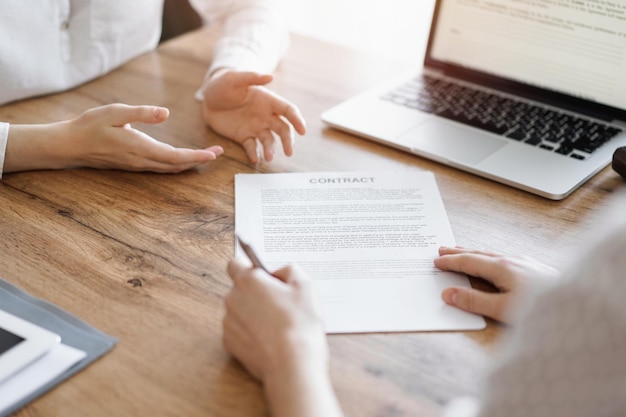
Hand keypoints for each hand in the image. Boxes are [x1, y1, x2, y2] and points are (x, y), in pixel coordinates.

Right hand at [5, 104, 223, 173]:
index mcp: (141, 148)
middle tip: (218, 153)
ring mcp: (138, 165)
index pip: (176, 156)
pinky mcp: (134, 164)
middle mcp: (142, 161)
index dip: (197, 156)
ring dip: (189, 163)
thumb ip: (141, 113)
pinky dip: (177, 164)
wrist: (69, 146)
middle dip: (199, 160)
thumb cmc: (90, 126)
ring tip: (206, 156)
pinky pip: (161, 167)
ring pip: (170, 168)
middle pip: (177, 165)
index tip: (214, 154)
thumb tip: (165, 113)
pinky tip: (183, 159)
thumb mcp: (115, 112)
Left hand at [201, 70, 305, 162]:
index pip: (288, 111)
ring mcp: (256, 127)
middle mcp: (266, 116)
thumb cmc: (223, 85)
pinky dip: (254, 154)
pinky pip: (252, 147)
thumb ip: (252, 77)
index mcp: (268, 101)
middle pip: (283, 129)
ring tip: (268, 157)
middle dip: (288, 140)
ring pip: (269, 141)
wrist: (208, 98)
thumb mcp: (235, 79)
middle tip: (289, 152)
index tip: (302, 131)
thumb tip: (270, 76)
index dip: (297, 120)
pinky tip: (255, 159)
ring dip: (271, 150)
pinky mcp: (244, 137)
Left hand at [223, 259, 326, 381]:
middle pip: (239, 289)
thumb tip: (279, 273)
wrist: (292, 363)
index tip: (261, 275)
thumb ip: (290, 270)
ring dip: (252, 313)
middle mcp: (233, 299)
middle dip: (255, 293)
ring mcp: (229, 322)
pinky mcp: (229, 343)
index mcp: (248, 281)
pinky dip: (250, 332)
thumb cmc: (299, 323)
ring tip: (276, 324)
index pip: (235, 263)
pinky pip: (238, 331)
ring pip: (239, 311)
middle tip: (278, 303)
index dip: (248, 267)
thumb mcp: (305, 285)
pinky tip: (269, 338)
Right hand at [434, 247, 559, 323]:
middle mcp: (512, 261)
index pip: (469, 262)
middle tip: (442, 248)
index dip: (451, 262)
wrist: (578, 305)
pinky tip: (494, 261)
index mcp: (501, 268)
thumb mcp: (503, 310)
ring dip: (474, 253)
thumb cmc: (541, 309)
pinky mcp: (534, 269)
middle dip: (459, 251)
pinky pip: (503, 258)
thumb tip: (448, 293)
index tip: (436, 260)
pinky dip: (489, 257)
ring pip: (492, 254)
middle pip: (479, 253)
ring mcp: (525, 263)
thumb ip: (474, 302)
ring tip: (462, 251)